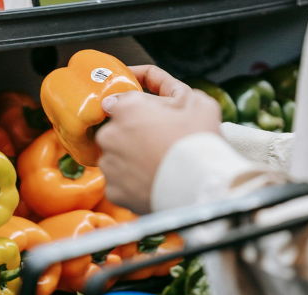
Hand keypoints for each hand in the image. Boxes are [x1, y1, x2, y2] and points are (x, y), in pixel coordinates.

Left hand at [96, 65, 221, 213]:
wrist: (198, 189)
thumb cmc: (198, 143)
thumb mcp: (196, 102)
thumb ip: (173, 91)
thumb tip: (163, 96)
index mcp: (126, 109)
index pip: (122, 101)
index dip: (139, 107)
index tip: (150, 115)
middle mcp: (110, 136)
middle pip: (117, 130)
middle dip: (133, 134)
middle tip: (158, 142)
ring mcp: (109, 166)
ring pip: (116, 157)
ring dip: (131, 158)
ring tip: (156, 164)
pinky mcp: (112, 191)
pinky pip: (119, 182)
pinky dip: (131, 182)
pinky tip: (150, 181)